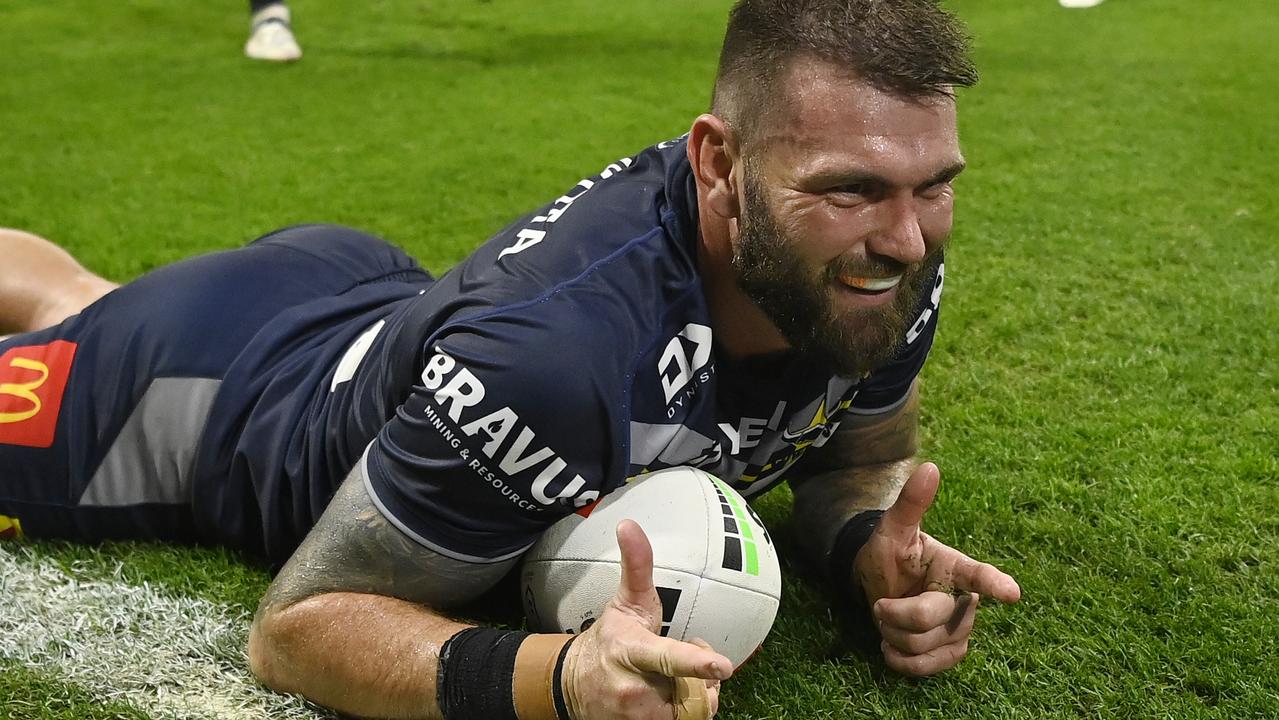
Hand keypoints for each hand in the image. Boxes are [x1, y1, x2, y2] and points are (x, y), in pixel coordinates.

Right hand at [563, 520, 731, 719]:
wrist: (571, 686)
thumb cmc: (609, 639)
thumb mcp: (625, 602)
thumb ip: (637, 566)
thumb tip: (629, 524)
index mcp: (632, 651)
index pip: (668, 657)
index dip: (697, 662)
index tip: (723, 665)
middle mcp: (633, 690)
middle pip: (694, 689)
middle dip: (701, 675)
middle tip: (688, 657)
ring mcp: (635, 717)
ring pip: (692, 711)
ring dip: (694, 696)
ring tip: (673, 681)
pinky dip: (684, 712)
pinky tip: (668, 699)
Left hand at [853, 462, 1020, 676]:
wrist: (879, 583)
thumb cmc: (890, 554)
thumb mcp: (893, 528)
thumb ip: (911, 502)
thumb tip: (929, 467)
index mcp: (954, 566)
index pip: (977, 575)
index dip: (994, 584)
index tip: (1012, 593)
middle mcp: (964, 598)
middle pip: (931, 617)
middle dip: (895, 613)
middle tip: (881, 603)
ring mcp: (960, 627)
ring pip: (926, 645)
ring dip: (894, 636)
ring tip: (889, 620)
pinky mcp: (951, 651)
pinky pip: (930, 667)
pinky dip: (903, 662)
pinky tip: (892, 648)